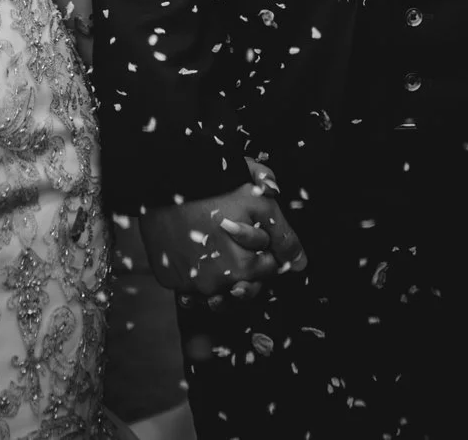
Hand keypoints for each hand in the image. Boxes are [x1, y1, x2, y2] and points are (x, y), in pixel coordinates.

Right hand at [140, 186, 305, 298]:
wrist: (165, 179)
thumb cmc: (215, 187)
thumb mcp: (260, 202)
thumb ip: (284, 236)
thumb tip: (302, 264)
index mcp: (244, 268)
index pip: (270, 269)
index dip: (266, 248)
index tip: (255, 230)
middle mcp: (218, 285)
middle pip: (245, 283)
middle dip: (246, 263)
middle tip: (234, 235)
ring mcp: (191, 286)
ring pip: (217, 288)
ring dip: (220, 272)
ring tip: (214, 243)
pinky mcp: (170, 280)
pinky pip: (188, 286)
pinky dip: (193, 271)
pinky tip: (193, 249)